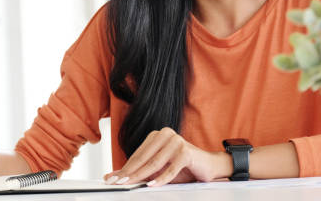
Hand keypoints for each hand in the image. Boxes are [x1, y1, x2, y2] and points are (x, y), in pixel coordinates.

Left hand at [103, 127, 229, 186]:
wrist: (208, 166)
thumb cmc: (183, 167)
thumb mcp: (158, 170)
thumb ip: (139, 171)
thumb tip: (113, 175)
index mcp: (157, 135)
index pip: (138, 154)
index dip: (124, 167)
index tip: (111, 178)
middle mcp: (165, 134)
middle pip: (144, 158)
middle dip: (129, 172)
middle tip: (116, 182)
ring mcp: (176, 141)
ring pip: (154, 163)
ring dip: (140, 176)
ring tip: (129, 184)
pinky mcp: (186, 151)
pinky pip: (170, 169)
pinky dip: (161, 179)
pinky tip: (151, 185)